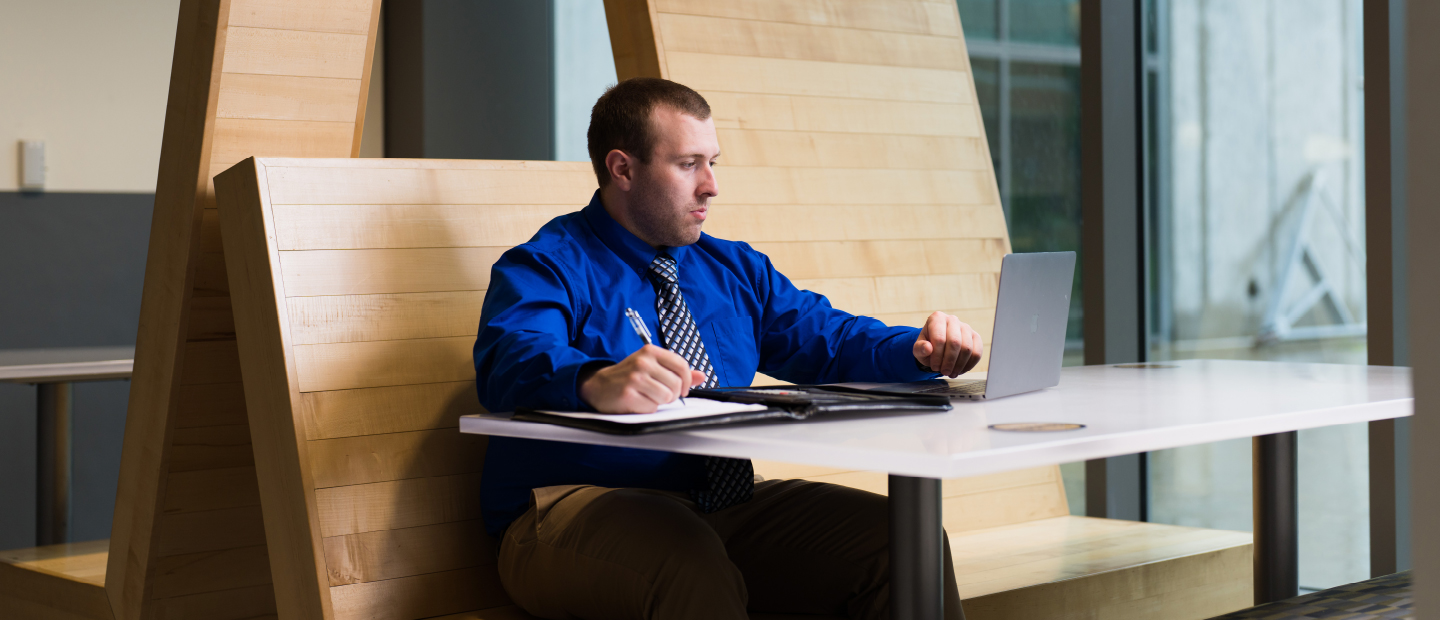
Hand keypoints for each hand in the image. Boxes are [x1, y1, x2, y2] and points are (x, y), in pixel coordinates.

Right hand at [579, 345, 707, 412]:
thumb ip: (677, 371)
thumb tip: (701, 376)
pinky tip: (637, 402)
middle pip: (676, 384)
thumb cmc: (629, 376)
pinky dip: (647, 409)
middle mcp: (643, 362)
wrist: (599, 385)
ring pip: (666, 397)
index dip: (686, 381)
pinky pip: (652, 408)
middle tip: (659, 394)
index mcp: (650, 351)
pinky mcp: (628, 394)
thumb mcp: (652, 366)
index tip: (682, 389)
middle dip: (672, 394)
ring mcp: (635, 378)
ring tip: (648, 396)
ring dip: (660, 402)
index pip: (681, 365)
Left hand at [913, 311, 983, 376]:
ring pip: (967, 348)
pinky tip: (960, 370)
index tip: (934, 367)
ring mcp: (966, 327)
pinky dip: (969, 365)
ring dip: (959, 365)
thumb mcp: (918, 349)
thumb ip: (920, 349)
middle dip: (949, 361)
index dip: (937, 356)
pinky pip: (977, 352)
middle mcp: (952, 320)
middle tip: (944, 372)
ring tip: (951, 373)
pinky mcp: (975, 337)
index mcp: (937, 318)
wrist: (937, 347)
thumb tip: (927, 348)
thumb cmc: (927, 347)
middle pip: (955, 342)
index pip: (939, 338)